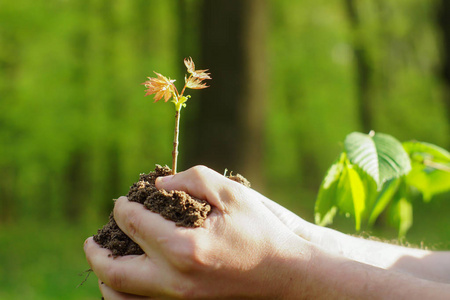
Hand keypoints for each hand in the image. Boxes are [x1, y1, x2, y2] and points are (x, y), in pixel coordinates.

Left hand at [84, 166, 311, 298]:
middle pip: (115, 272)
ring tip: (102, 262)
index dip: (123, 208)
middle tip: (91, 239)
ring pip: (122, 299)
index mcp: (185, 247)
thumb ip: (191, 179)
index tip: (122, 201)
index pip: (135, 224)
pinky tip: (126, 282)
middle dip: (96, 251)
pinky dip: (124, 295)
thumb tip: (159, 185)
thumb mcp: (231, 193)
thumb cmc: (259, 229)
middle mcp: (176, 280)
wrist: (286, 274)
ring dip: (105, 279)